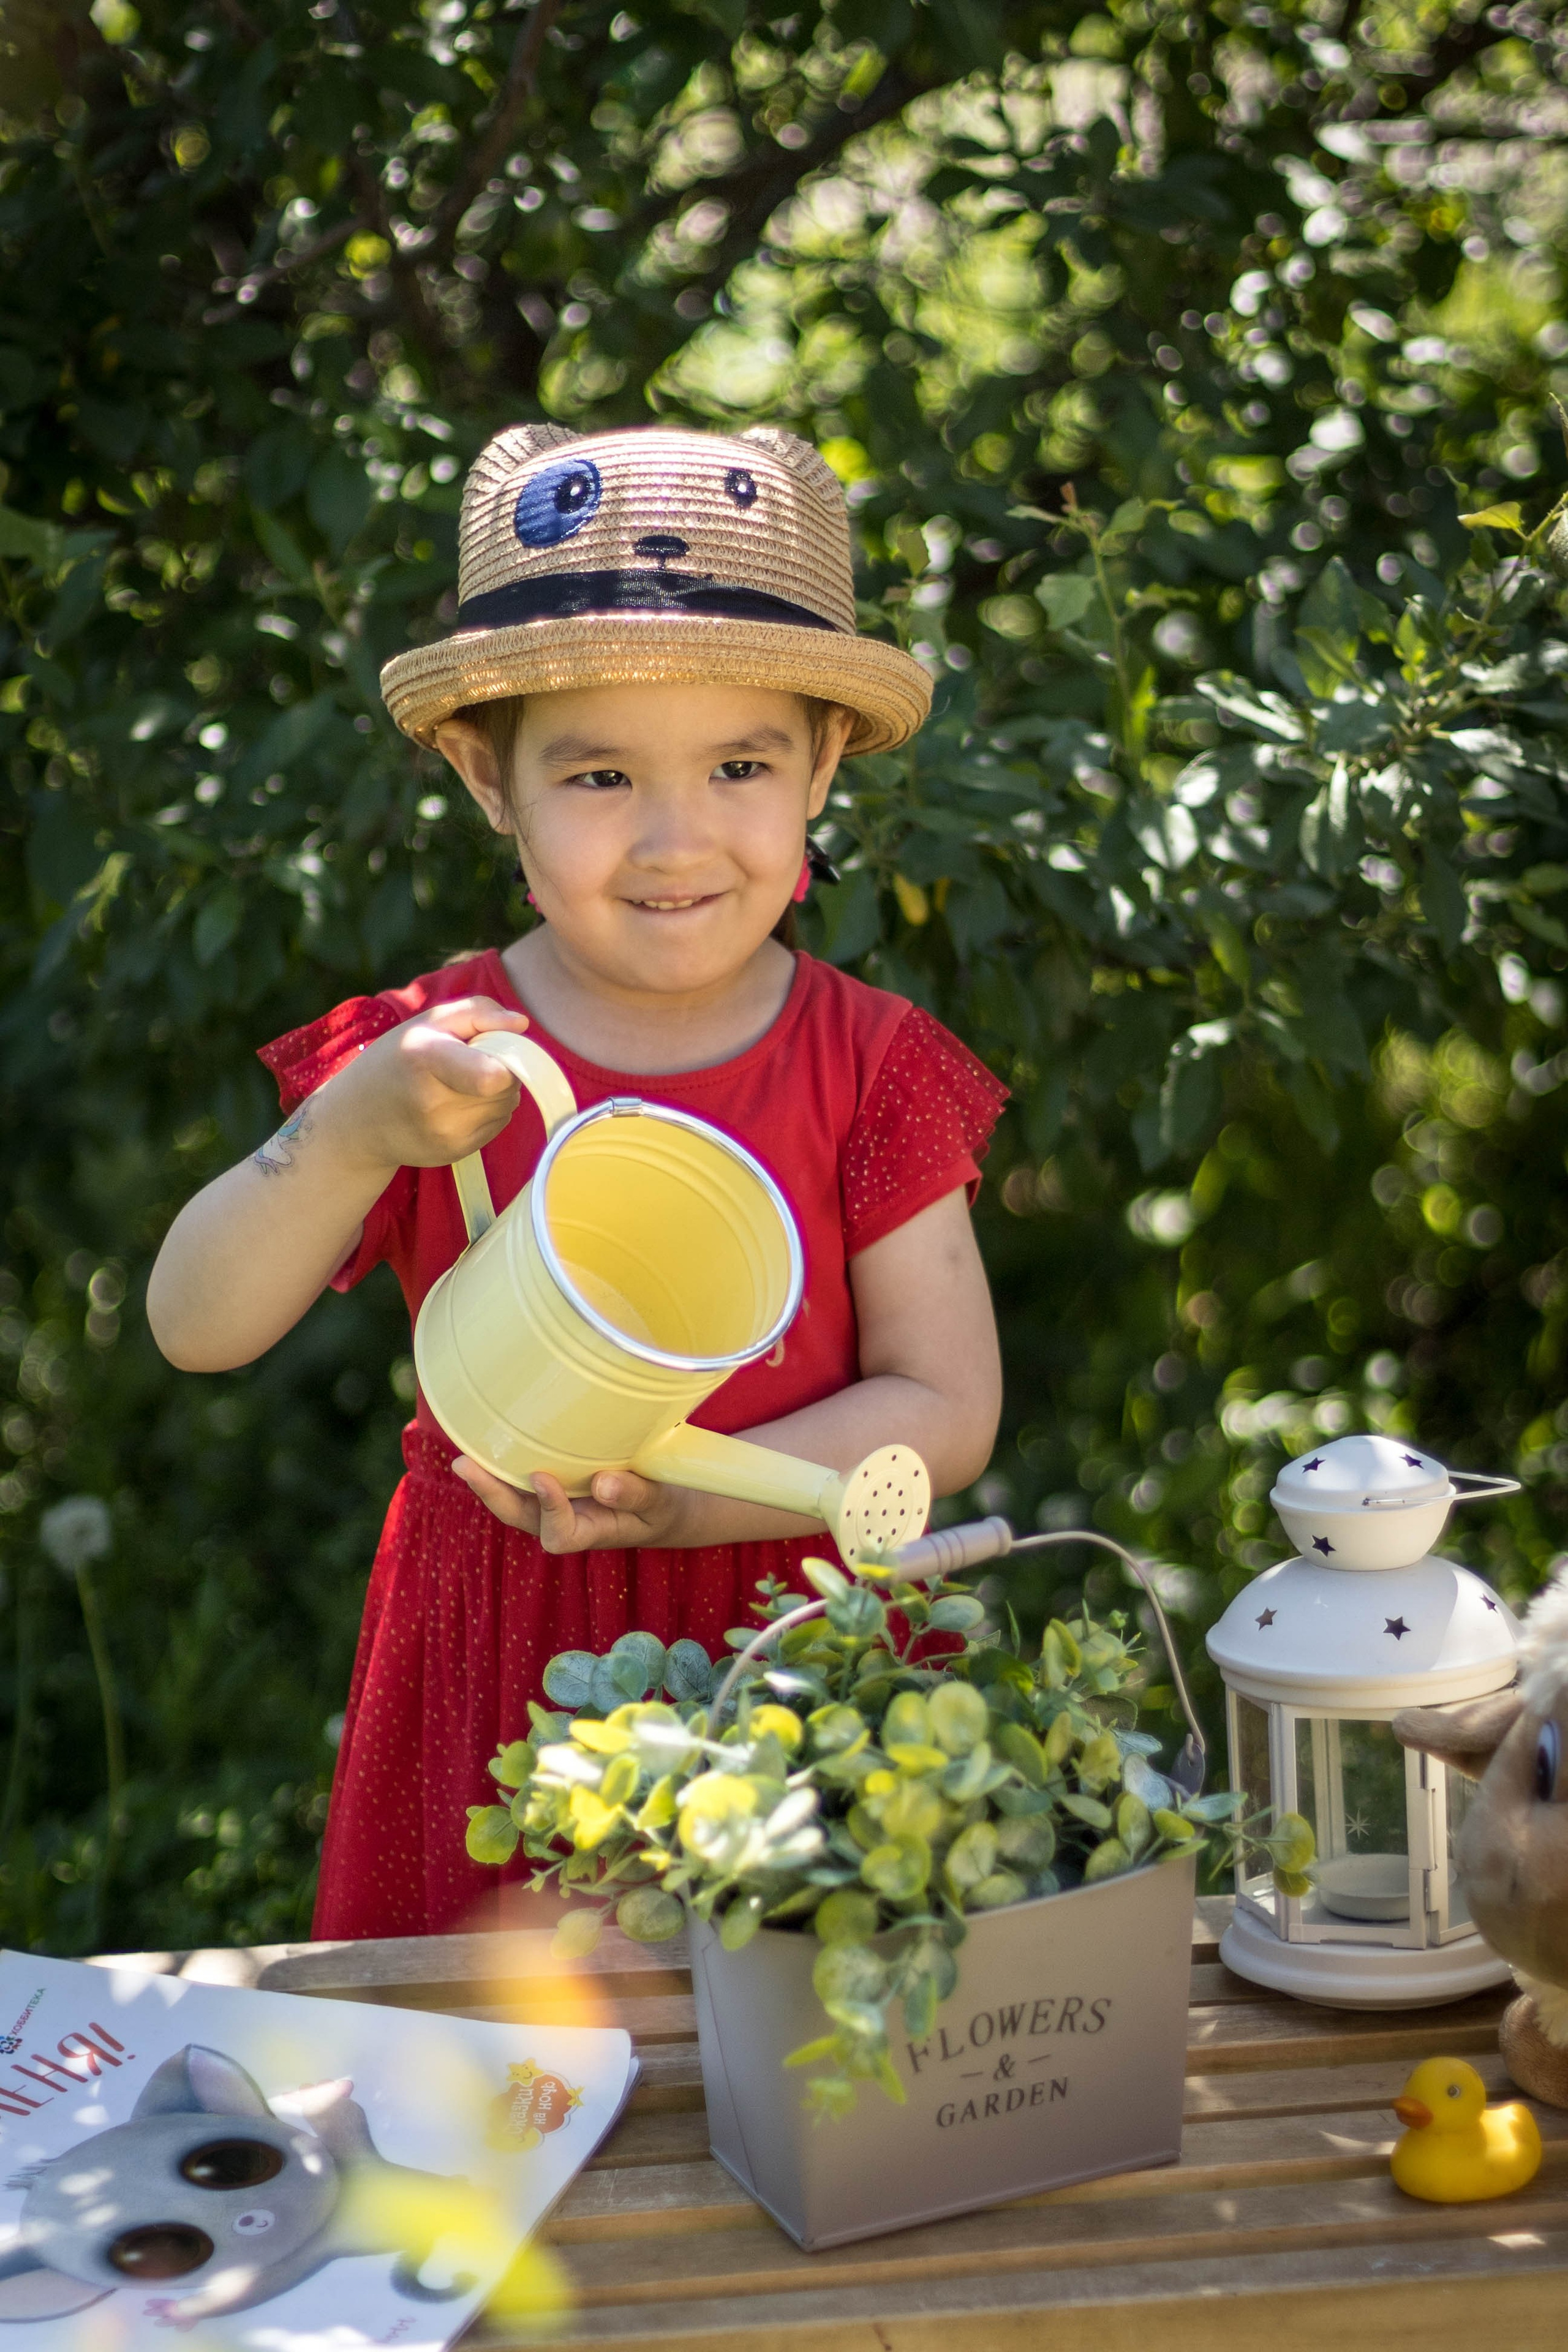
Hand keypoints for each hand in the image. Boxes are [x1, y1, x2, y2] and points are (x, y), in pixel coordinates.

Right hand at [321, 995, 533, 1173]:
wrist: (357, 1120)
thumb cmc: (396, 1060)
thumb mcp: (427, 1021)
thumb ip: (478, 1012)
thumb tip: (522, 1025)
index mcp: (425, 1059)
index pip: (493, 1076)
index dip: (505, 1058)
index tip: (490, 1047)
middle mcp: (435, 1104)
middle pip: (506, 1086)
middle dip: (499, 1068)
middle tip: (468, 1061)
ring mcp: (446, 1135)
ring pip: (507, 1105)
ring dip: (495, 1090)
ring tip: (461, 1082)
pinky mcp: (456, 1153)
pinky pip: (497, 1124)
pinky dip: (487, 1110)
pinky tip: (457, 1103)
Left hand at [451, 1458, 690, 1551]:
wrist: (667, 1506)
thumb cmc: (665, 1506)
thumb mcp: (660, 1503)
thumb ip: (635, 1495)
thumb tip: (604, 1485)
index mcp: (591, 1532)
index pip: (558, 1533)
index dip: (548, 1509)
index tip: (543, 1478)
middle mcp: (566, 1520)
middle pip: (519, 1516)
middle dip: (492, 1492)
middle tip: (466, 1464)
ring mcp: (557, 1502)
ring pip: (514, 1497)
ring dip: (490, 1477)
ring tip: (465, 1452)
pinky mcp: (557, 1481)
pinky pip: (523, 1477)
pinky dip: (506, 1461)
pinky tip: (491, 1437)